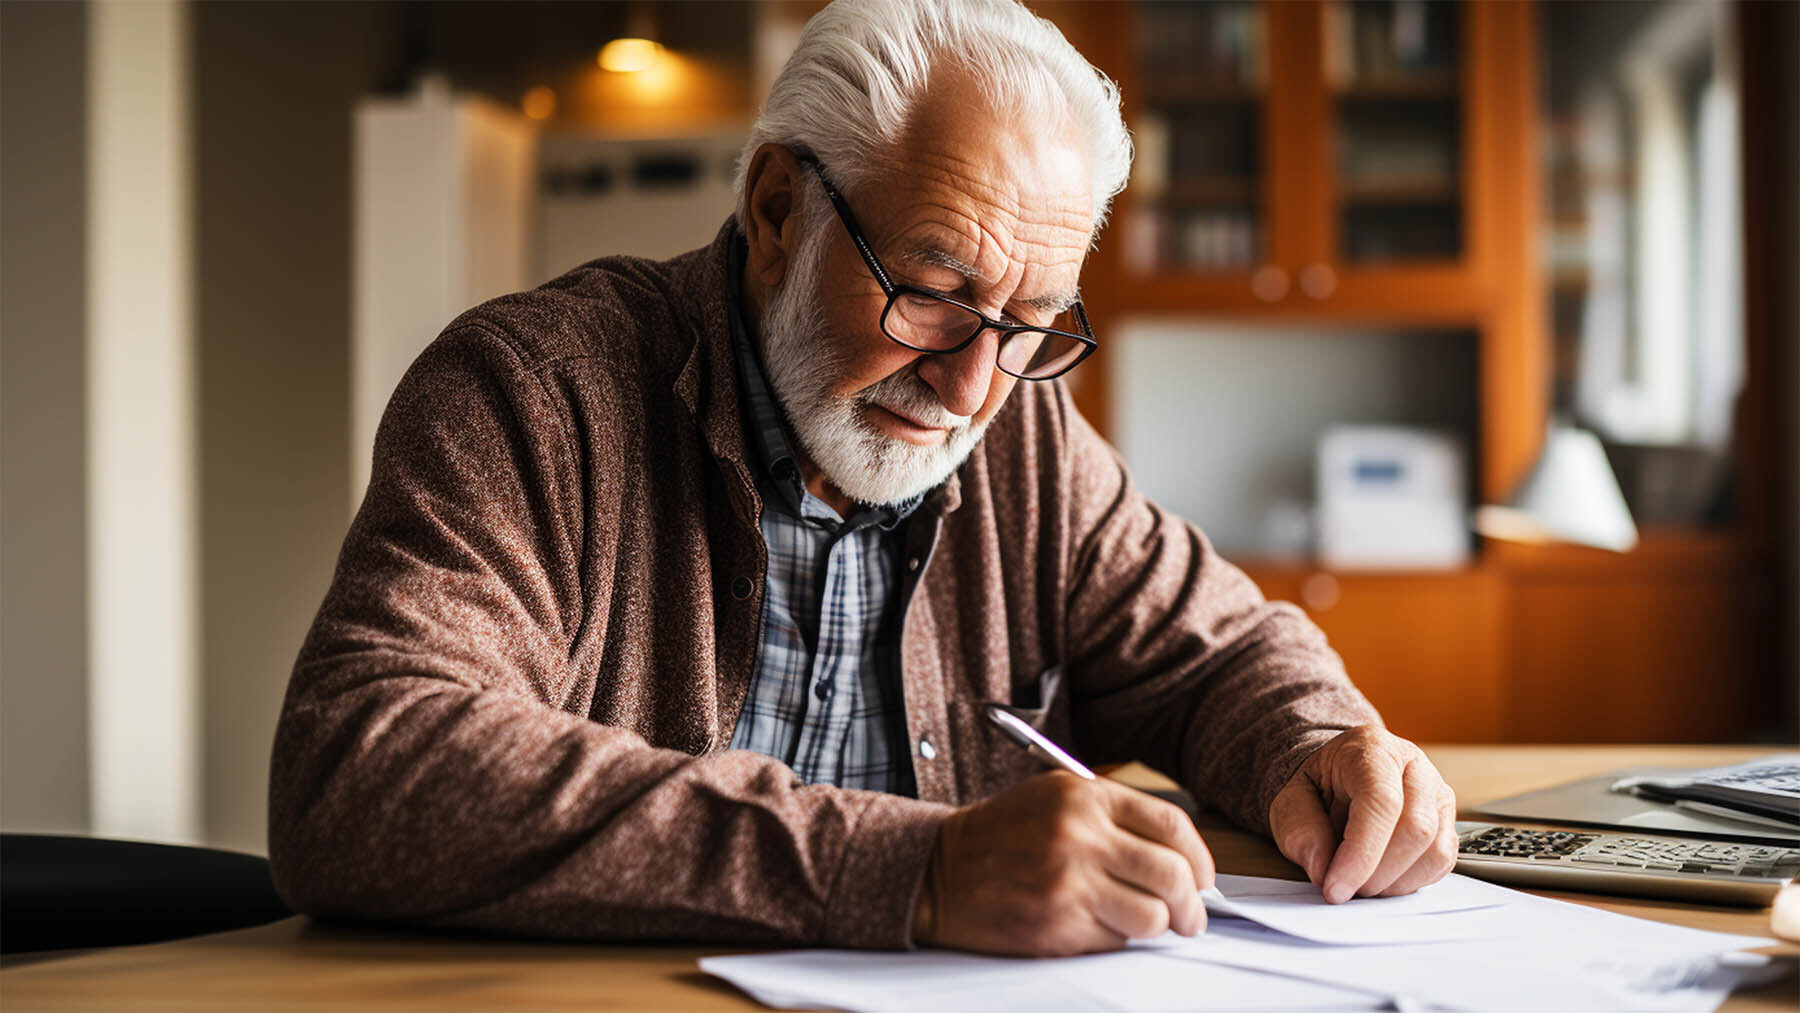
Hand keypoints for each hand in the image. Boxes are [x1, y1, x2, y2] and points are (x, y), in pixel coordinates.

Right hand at [913, 772, 1213, 955]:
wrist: (940, 871)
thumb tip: (1184, 860)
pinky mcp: (1057, 926)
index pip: (1172, 825)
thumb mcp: (1057, 798)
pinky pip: (1116, 942)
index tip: (1203, 877)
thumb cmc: (1004, 835)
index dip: (1200, 857)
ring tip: (1143, 922)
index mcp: (1083, 797)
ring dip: (1156, 925)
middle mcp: (1078, 837)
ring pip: (1152, 917)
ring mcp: (1068, 884)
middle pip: (1173, 875)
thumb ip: (1117, 817)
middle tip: (1191, 916)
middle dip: (1192, 904)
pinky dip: (1115, 939)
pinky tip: (1094, 925)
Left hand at [1267, 725, 1456, 903]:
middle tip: (1345, 889)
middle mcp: (1414, 766)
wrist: (1338, 779)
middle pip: (1416, 829)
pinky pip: (1441, 863)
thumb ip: (1299, 831)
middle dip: (1376, 873)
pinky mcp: (1447, 823)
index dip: (1361, 853)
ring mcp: (1437, 794)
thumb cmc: (1318, 788)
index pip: (1381, 801)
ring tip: (1361, 882)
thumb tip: (1322, 870)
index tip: (1336, 888)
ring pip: (1434, 851)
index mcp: (1372, 749)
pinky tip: (1382, 878)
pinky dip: (1410, 883)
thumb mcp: (1290, 801)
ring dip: (1394, 882)